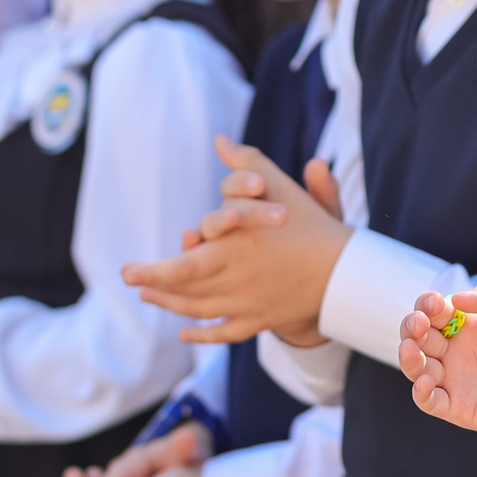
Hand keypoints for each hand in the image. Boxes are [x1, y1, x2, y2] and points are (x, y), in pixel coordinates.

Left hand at [120, 139, 351, 343]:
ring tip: (150, 296)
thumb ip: (249, 164)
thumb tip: (221, 141)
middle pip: (184, 288)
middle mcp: (237, 279)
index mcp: (236, 249)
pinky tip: (184, 332)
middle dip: (152, 284)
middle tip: (129, 278)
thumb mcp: (281, 189)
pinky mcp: (260, 320)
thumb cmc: (312, 225)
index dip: (153, 270)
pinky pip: (224, 332)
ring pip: (200, 309)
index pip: (184, 264)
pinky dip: (202, 335)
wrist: (347, 271)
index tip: (129, 271)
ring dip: (171, 305)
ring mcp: (248, 304)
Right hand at [395, 285, 476, 468]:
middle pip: (418, 336)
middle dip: (412, 327)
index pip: (435, 311)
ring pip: (417, 367)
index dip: (428, 305)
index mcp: (468, 324)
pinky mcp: (460, 407)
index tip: (435, 304)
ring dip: (407, 358)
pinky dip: (421, 394)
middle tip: (419, 324)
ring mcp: (455, 379)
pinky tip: (425, 383)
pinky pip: (431, 401)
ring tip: (410, 349)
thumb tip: (455, 298)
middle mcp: (456, 350)